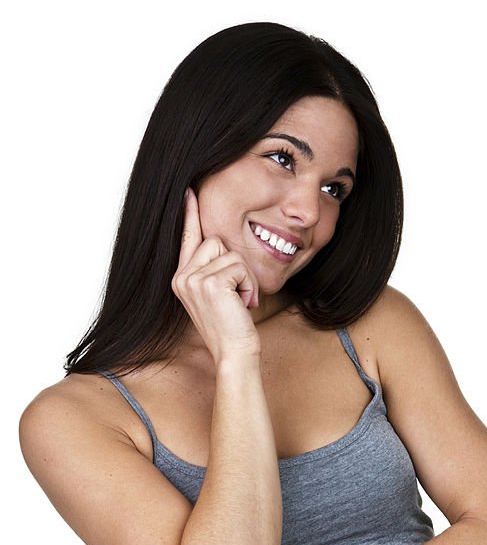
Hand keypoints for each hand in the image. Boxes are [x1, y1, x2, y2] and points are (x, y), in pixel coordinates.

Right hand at [172, 187, 261, 361]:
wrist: (233, 352)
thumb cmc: (230, 326)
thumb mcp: (217, 295)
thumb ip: (212, 270)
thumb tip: (218, 243)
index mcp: (181, 279)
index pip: (187, 239)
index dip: (189, 215)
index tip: (189, 192)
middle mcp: (181, 277)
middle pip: (216, 241)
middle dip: (235, 264)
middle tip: (237, 295)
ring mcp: (193, 279)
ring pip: (230, 252)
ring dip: (244, 276)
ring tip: (239, 301)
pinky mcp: (210, 283)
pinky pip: (240, 266)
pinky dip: (248, 284)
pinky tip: (242, 304)